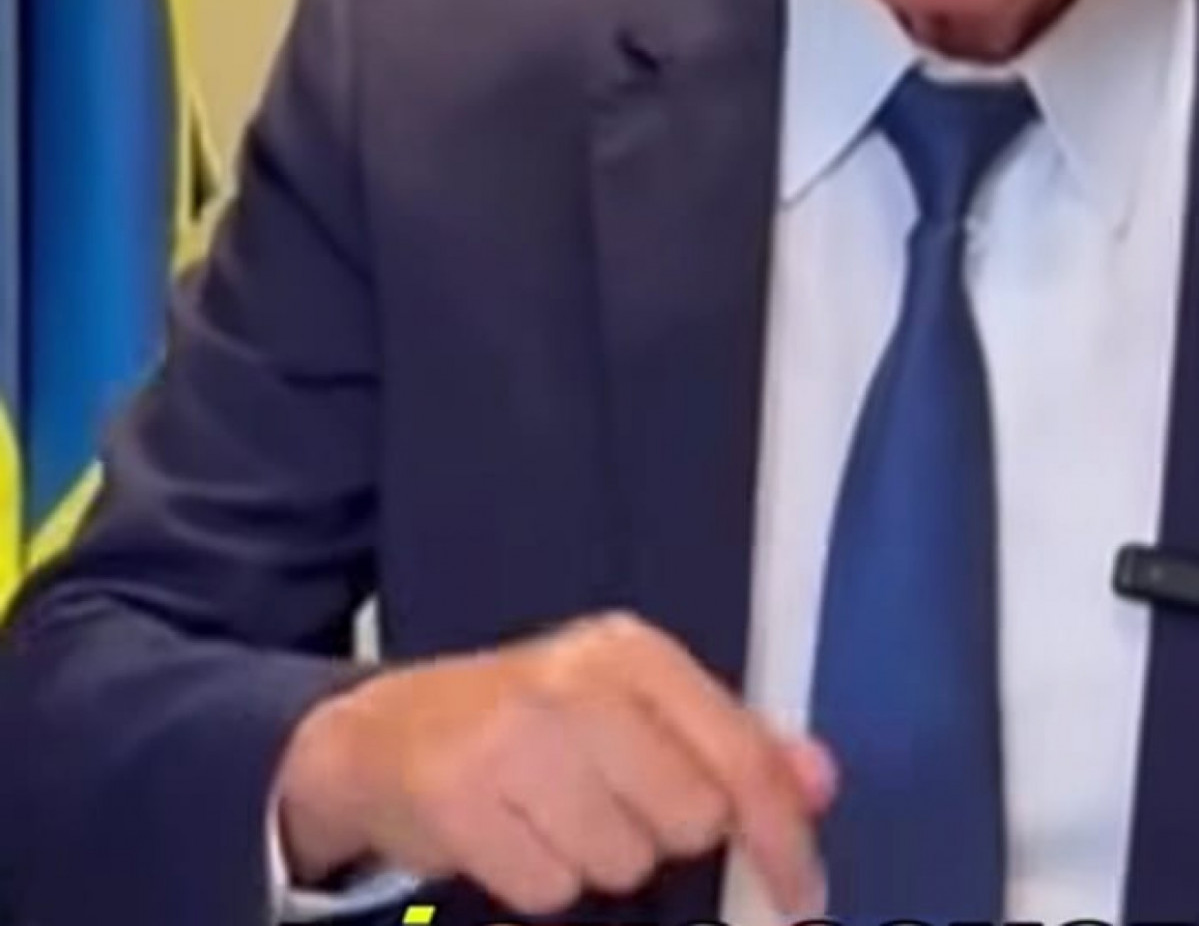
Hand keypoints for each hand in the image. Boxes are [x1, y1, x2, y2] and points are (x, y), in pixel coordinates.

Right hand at [275, 610, 836, 915]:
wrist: (386, 734)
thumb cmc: (534, 725)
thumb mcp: (633, 711)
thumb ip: (730, 743)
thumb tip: (822, 779)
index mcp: (630, 653)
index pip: (739, 752)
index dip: (782, 835)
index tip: (803, 896)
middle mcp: (575, 681)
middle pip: (686, 817)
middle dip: (660, 836)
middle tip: (610, 806)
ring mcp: (512, 735)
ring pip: (620, 861)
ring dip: (595, 860)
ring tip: (553, 817)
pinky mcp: (459, 796)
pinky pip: (549, 888)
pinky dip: (538, 881)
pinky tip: (510, 837)